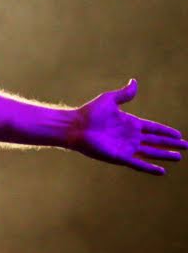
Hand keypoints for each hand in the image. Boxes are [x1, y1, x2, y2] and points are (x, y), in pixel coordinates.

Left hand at [71, 79, 185, 174]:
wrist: (76, 127)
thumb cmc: (90, 112)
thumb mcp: (109, 100)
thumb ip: (124, 94)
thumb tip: (134, 81)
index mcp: (130, 122)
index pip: (153, 128)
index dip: (166, 131)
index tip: (179, 135)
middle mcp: (130, 136)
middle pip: (156, 141)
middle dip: (171, 144)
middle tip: (187, 146)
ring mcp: (126, 147)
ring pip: (151, 152)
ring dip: (164, 155)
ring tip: (178, 157)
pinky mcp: (120, 157)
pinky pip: (139, 163)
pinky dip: (150, 168)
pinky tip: (161, 171)